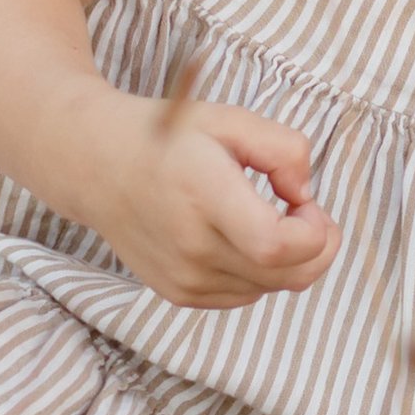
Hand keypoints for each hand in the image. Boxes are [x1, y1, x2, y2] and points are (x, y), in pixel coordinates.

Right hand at [90, 96, 337, 307]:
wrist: (97, 167)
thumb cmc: (167, 138)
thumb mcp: (230, 119)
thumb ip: (284, 149)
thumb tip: (305, 196)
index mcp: (203, 195)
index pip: (276, 245)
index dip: (313, 231)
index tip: (307, 202)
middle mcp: (191, 246)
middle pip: (286, 275)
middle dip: (317, 246)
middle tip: (303, 210)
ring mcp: (183, 278)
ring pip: (271, 289)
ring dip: (289, 259)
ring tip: (268, 218)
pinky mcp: (179, 293)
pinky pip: (245, 295)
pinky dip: (260, 272)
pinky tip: (243, 237)